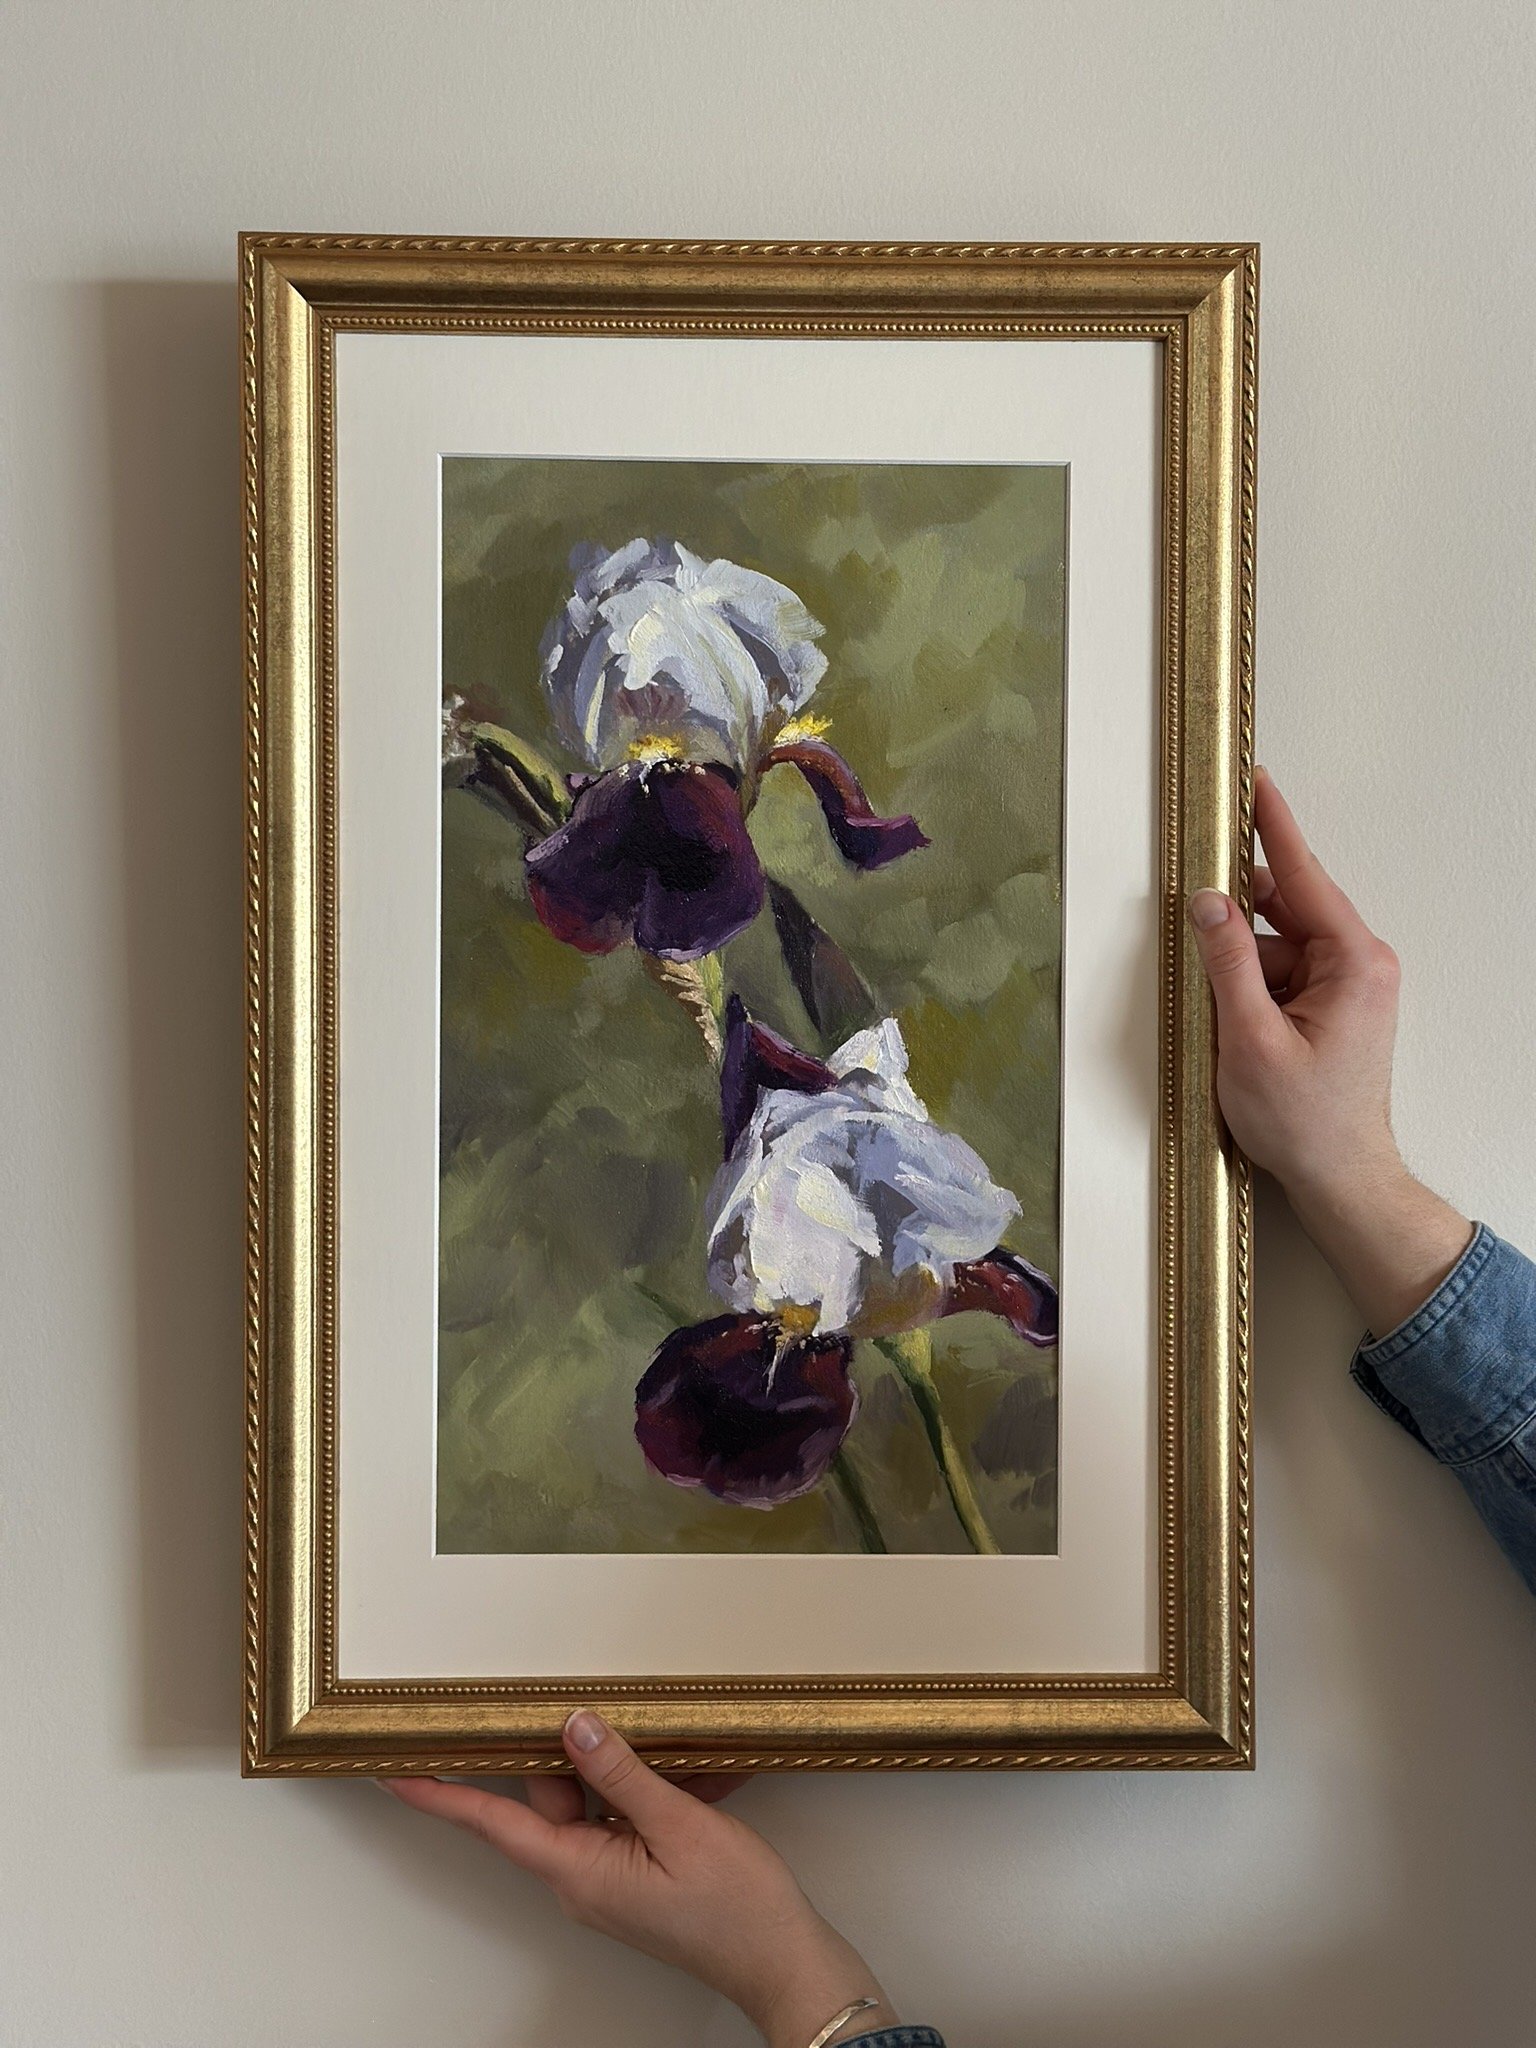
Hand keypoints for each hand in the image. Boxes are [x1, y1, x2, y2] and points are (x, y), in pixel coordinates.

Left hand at [380, 1712, 896, 2047]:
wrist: (785, 1961)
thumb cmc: (737, 1909)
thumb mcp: (680, 1824)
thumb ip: (621, 1772)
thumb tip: (573, 1727)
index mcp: (579, 1871)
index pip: (493, 1822)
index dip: (440, 1794)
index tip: (392, 1771)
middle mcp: (584, 1876)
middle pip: (550, 1794)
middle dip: (569, 1746)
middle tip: (576, 1702)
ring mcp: (611, 1877)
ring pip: (594, 1799)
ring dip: (627, 1766)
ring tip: (668, 1741)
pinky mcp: (639, 1874)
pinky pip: (628, 1815)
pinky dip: (656, 1788)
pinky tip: (698, 1770)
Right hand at [1188, 766, 1470, 1334]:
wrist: (1342, 1178)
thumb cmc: (1307, 1122)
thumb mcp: (1250, 1040)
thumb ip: (1227, 964)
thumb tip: (1208, 905)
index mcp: (1353, 962)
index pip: (1302, 875)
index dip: (1272, 827)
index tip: (1255, 782)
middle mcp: (1358, 965)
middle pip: (1284, 910)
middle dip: (1238, 925)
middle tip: (1203, 926)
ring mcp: (1346, 985)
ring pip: (1275, 946)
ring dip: (1240, 971)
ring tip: (1232, 1027)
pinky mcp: (1331, 1006)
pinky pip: (1280, 974)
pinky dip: (1250, 990)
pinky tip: (1237, 1029)